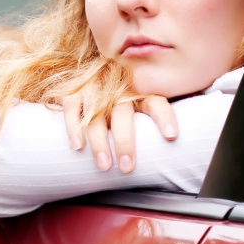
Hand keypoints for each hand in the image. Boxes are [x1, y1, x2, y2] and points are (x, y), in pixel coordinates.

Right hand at [59, 91, 178, 173]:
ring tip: (104, 165)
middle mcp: (117, 88)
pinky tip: (78, 146)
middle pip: (122, 112)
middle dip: (125, 141)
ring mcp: (94, 87)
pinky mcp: (73, 90)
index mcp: (139, 92)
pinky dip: (74, 128)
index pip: (156, 103)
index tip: (171, 136)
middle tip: (127, 167)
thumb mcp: (139, 106)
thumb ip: (151, 122)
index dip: (164, 117)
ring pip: (96, 114)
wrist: (87, 76)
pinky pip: (72, 107)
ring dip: (99, 141)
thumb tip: (171, 150)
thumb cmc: (119, 103)